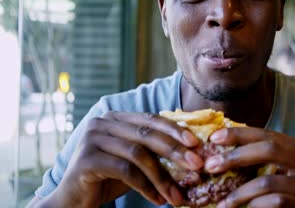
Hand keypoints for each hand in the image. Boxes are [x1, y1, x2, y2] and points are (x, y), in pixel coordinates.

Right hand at [47, 111, 202, 207]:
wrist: (73, 201)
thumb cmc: (108, 180)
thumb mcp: (135, 162)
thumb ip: (155, 152)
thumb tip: (193, 152)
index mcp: (115, 118)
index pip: (151, 119)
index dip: (175, 130)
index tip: (197, 143)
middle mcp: (102, 123)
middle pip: (147, 134)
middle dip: (175, 150)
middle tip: (197, 165)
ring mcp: (92, 139)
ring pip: (138, 154)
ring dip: (162, 176)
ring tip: (177, 195)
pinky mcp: (86, 160)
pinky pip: (125, 171)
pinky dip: (146, 187)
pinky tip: (158, 200)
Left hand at [204, 127, 294, 207]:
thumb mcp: (293, 171)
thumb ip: (271, 159)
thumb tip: (230, 146)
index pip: (269, 134)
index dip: (240, 134)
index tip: (215, 137)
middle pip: (269, 150)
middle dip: (235, 156)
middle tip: (211, 166)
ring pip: (268, 182)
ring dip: (240, 193)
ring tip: (223, 201)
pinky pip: (277, 202)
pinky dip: (255, 206)